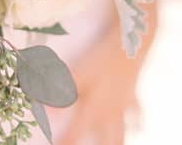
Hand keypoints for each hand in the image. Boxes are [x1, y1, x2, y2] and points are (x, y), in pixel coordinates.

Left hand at [59, 25, 141, 144]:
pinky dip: (136, 121)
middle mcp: (109, 113)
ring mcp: (123, 106)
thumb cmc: (103, 60)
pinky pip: (135, 113)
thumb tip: (45, 111)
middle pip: (107, 142)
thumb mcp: (78, 74)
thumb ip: (63, 93)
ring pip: (121, 133)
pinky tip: (137, 125)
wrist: (130, 46)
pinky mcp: (131, 95)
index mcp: (94, 111)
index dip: (64, 142)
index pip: (75, 135)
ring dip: (117, 142)